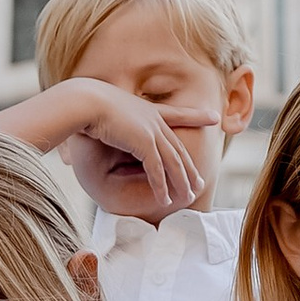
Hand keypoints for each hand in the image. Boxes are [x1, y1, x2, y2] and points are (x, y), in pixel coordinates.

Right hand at [57, 81, 209, 213]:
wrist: (84, 101)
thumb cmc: (87, 104)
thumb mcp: (105, 109)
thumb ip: (112, 119)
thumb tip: (104, 124)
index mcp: (147, 110)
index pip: (177, 115)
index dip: (196, 116)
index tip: (214, 117)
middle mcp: (154, 119)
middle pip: (178, 148)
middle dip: (190, 167)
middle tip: (200, 182)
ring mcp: (151, 130)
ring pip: (173, 162)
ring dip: (181, 182)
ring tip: (188, 197)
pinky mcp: (144, 142)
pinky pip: (157, 170)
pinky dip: (162, 186)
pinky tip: (165, 199)